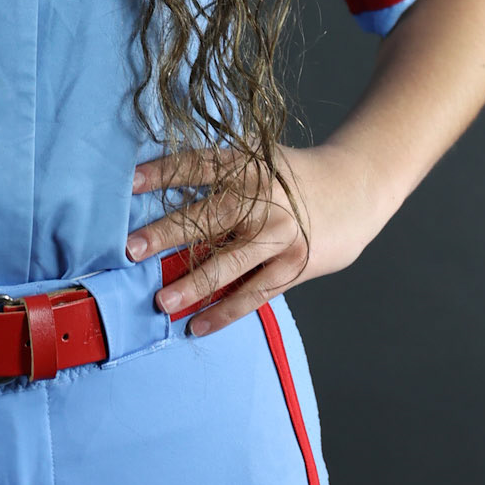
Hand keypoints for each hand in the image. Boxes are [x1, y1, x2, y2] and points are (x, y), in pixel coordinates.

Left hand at [125, 144, 379, 336]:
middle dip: (167, 234)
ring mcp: (279, 236)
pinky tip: (196, 326)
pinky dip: (224, 313)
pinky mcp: (293, 267)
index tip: (129, 183)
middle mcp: (263, 200)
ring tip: (161, 301)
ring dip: (192, 285)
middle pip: (209, 217)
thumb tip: (163, 189)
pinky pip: (253, 295)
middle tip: (131, 249)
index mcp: (249, 166)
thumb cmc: (292, 177)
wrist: (356, 189)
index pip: (198, 166)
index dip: (163, 173)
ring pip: (229, 265)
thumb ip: (221, 174)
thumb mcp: (259, 158)